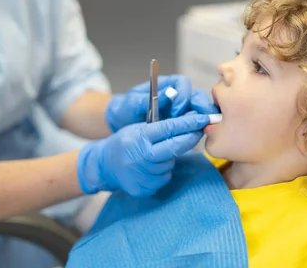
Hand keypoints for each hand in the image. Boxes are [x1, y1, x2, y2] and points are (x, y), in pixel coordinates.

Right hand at [77, 113, 211, 196]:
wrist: (103, 165)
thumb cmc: (124, 142)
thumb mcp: (137, 128)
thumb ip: (158, 127)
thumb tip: (188, 122)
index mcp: (140, 137)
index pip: (169, 128)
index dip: (188, 123)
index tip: (203, 119)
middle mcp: (142, 156)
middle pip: (175, 147)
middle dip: (190, 138)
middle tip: (198, 131)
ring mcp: (142, 174)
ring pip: (170, 164)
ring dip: (170, 158)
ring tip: (156, 154)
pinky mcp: (143, 188)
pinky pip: (163, 178)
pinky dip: (162, 172)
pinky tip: (151, 167)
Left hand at [105, 75, 218, 131]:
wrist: (122, 124)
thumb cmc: (125, 109)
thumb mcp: (131, 103)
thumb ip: (148, 98)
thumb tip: (167, 95)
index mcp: (165, 85)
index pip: (182, 83)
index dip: (183, 95)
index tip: (176, 110)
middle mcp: (176, 95)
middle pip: (196, 95)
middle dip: (201, 106)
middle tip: (200, 120)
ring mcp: (181, 109)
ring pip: (199, 110)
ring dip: (202, 119)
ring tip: (200, 130)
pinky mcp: (182, 123)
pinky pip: (195, 124)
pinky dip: (198, 129)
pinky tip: (196, 137)